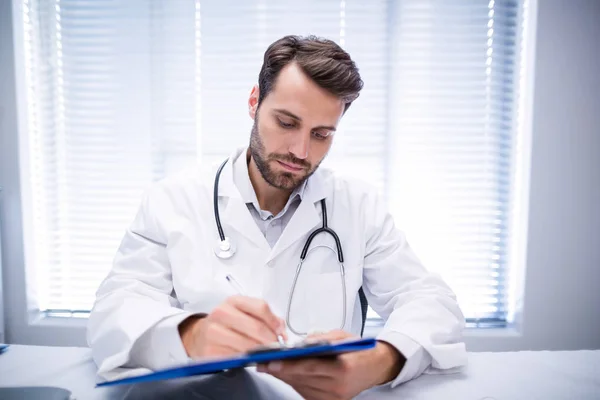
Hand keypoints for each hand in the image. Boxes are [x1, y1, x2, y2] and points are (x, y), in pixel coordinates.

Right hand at [179, 295, 286, 358]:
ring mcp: (214, 332)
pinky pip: (236, 357)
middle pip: (256, 327)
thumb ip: (266, 318)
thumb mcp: (244, 313)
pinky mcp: (210, 351)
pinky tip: (250, 359)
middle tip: (276, 349)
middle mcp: (221, 313)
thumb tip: (282, 331)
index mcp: (233, 301)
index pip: (260, 307)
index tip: (281, 333)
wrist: (200, 335)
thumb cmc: (228, 324)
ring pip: (247, 345)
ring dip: (261, 353)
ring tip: (265, 355)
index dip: (274, 322)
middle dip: (270, 341)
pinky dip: (247, 361)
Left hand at [257, 330, 403, 399]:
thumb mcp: (340, 336)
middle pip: (301, 378)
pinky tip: (285, 373)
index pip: (308, 367)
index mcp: (342, 367)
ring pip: (300, 387)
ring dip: (284, 376)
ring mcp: (334, 397)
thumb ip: (320, 339)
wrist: (375, 367)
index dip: (287, 365)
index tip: (270, 362)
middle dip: (279, 369)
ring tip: (269, 366)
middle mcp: (338, 386)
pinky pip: (305, 392)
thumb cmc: (358, 350)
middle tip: (262, 361)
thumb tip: (298, 344)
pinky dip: (294, 382)